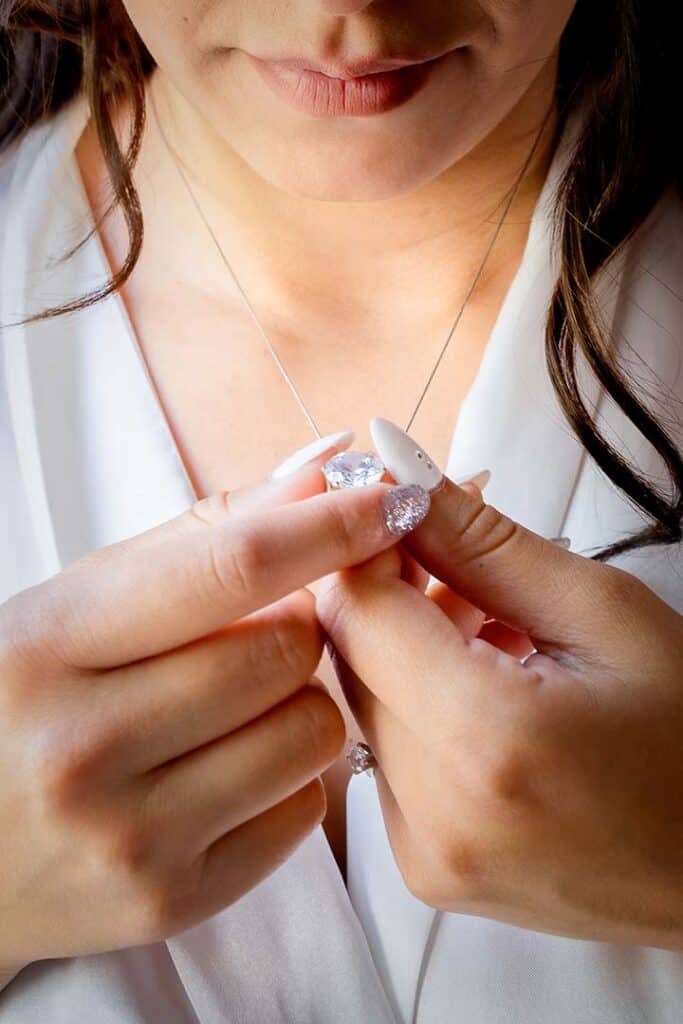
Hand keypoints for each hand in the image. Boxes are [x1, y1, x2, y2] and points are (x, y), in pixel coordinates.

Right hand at [0, 451, 425, 973]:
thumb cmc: (25, 698)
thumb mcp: (82, 602)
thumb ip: (205, 537)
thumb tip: (324, 474)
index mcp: (51, 645)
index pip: (230, 569)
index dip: (327, 526)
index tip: (388, 497)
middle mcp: (84, 748)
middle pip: (289, 649)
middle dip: (300, 624)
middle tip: (259, 628)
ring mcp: (132, 836)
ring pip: (314, 729)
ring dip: (300, 699)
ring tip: (236, 703)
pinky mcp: (175, 898)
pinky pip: (306, 807)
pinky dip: (290, 774)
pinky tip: (231, 767)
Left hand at [318, 467, 682, 950]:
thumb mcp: (604, 613)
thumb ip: (485, 543)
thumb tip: (403, 480)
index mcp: (486, 744)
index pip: (359, 613)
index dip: (369, 546)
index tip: (405, 510)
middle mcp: (435, 816)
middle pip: (352, 658)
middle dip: (391, 590)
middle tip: (458, 554)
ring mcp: (424, 854)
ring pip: (363, 702)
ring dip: (407, 645)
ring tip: (494, 622)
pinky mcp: (424, 868)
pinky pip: (387, 753)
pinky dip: (419, 703)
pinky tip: (486, 681)